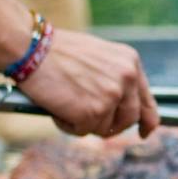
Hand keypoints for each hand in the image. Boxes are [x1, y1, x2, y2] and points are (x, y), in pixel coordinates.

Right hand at [18, 29, 159, 137]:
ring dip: (85, 123)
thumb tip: (121, 109)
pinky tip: (57, 107)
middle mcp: (127, 78)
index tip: (145, 132)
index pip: (147, 102)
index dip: (148, 121)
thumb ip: (116, 79)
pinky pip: (83, 131)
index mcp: (131, 63)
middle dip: (111, 125)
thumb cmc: (57, 52)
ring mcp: (112, 95)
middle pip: (129, 120)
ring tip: (66, 103)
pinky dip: (68, 125)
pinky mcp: (94, 111)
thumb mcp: (99, 58)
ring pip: (105, 128)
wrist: (30, 46)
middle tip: (89, 119)